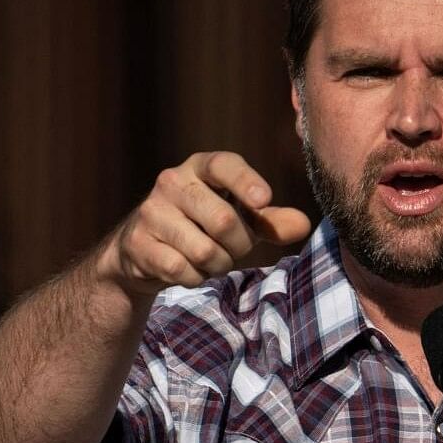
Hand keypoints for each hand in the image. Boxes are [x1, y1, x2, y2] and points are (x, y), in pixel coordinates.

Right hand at [97, 152, 310, 296]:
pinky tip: (188, 269)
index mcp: (200, 167)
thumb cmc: (203, 226)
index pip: (224, 165)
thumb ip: (270, 221)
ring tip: (210, 258)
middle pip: (223, 221)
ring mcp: (151, 211)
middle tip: (234, 248)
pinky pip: (182, 270)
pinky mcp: (137, 243)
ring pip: (204, 251)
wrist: (144, 249)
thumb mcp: (239, 218)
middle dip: (239, 245)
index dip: (246, 181)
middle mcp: (172, 182)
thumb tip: (304, 225)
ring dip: (218, 264)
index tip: (264, 200)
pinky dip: (195, 278)